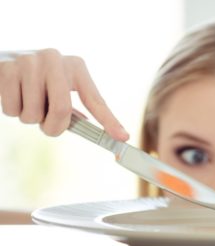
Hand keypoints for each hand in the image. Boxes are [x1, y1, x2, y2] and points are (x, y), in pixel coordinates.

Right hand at [0, 49, 128, 139]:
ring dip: (30, 118)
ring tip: (28, 102)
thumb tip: (95, 132)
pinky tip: (13, 95)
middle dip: (54, 126)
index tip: (123, 138)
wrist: (4, 63)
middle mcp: (56, 59)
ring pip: (33, 114)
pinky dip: (12, 111)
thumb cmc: (40, 84)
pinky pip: (12, 109)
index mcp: (76, 67)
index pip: (95, 100)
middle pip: (62, 110)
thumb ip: (75, 112)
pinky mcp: (6, 67)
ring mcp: (30, 61)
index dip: (109, 121)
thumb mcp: (61, 91)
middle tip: (47, 124)